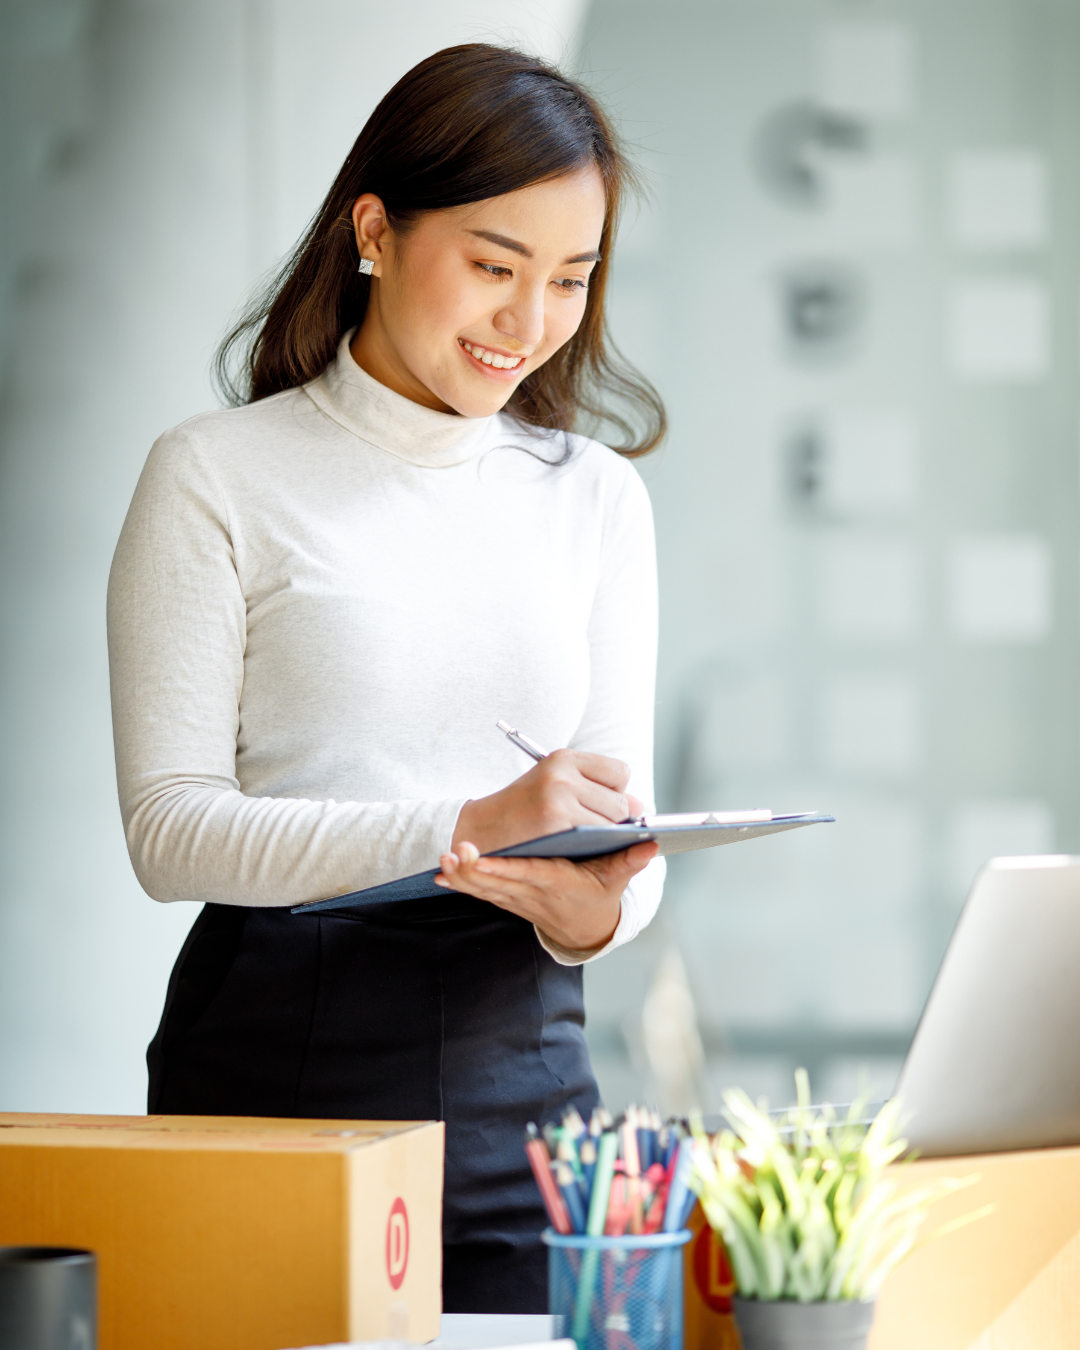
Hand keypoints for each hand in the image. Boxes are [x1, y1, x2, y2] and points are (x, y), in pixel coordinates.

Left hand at [435, 839, 658, 951]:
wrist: (584, 928)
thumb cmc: (599, 896)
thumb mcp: (616, 880)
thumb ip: (629, 862)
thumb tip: (650, 845)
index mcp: (558, 884)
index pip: (529, 875)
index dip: (504, 869)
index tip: (481, 858)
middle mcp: (533, 893)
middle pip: (499, 882)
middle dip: (474, 870)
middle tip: (453, 853)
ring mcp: (517, 897)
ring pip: (485, 888)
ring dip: (462, 876)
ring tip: (442, 859)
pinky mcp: (507, 897)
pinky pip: (480, 891)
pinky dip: (461, 883)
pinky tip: (441, 872)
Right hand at [451, 748, 643, 856]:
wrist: (478, 831)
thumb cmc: (522, 810)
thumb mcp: (553, 785)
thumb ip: (594, 789)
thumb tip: (638, 806)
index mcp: (562, 758)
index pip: (619, 772)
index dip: (614, 792)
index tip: (599, 803)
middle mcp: (562, 775)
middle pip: (621, 801)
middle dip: (613, 817)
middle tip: (587, 826)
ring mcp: (559, 801)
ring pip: (613, 822)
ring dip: (605, 834)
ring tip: (579, 836)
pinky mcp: (557, 826)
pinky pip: (600, 839)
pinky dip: (596, 846)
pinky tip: (578, 848)